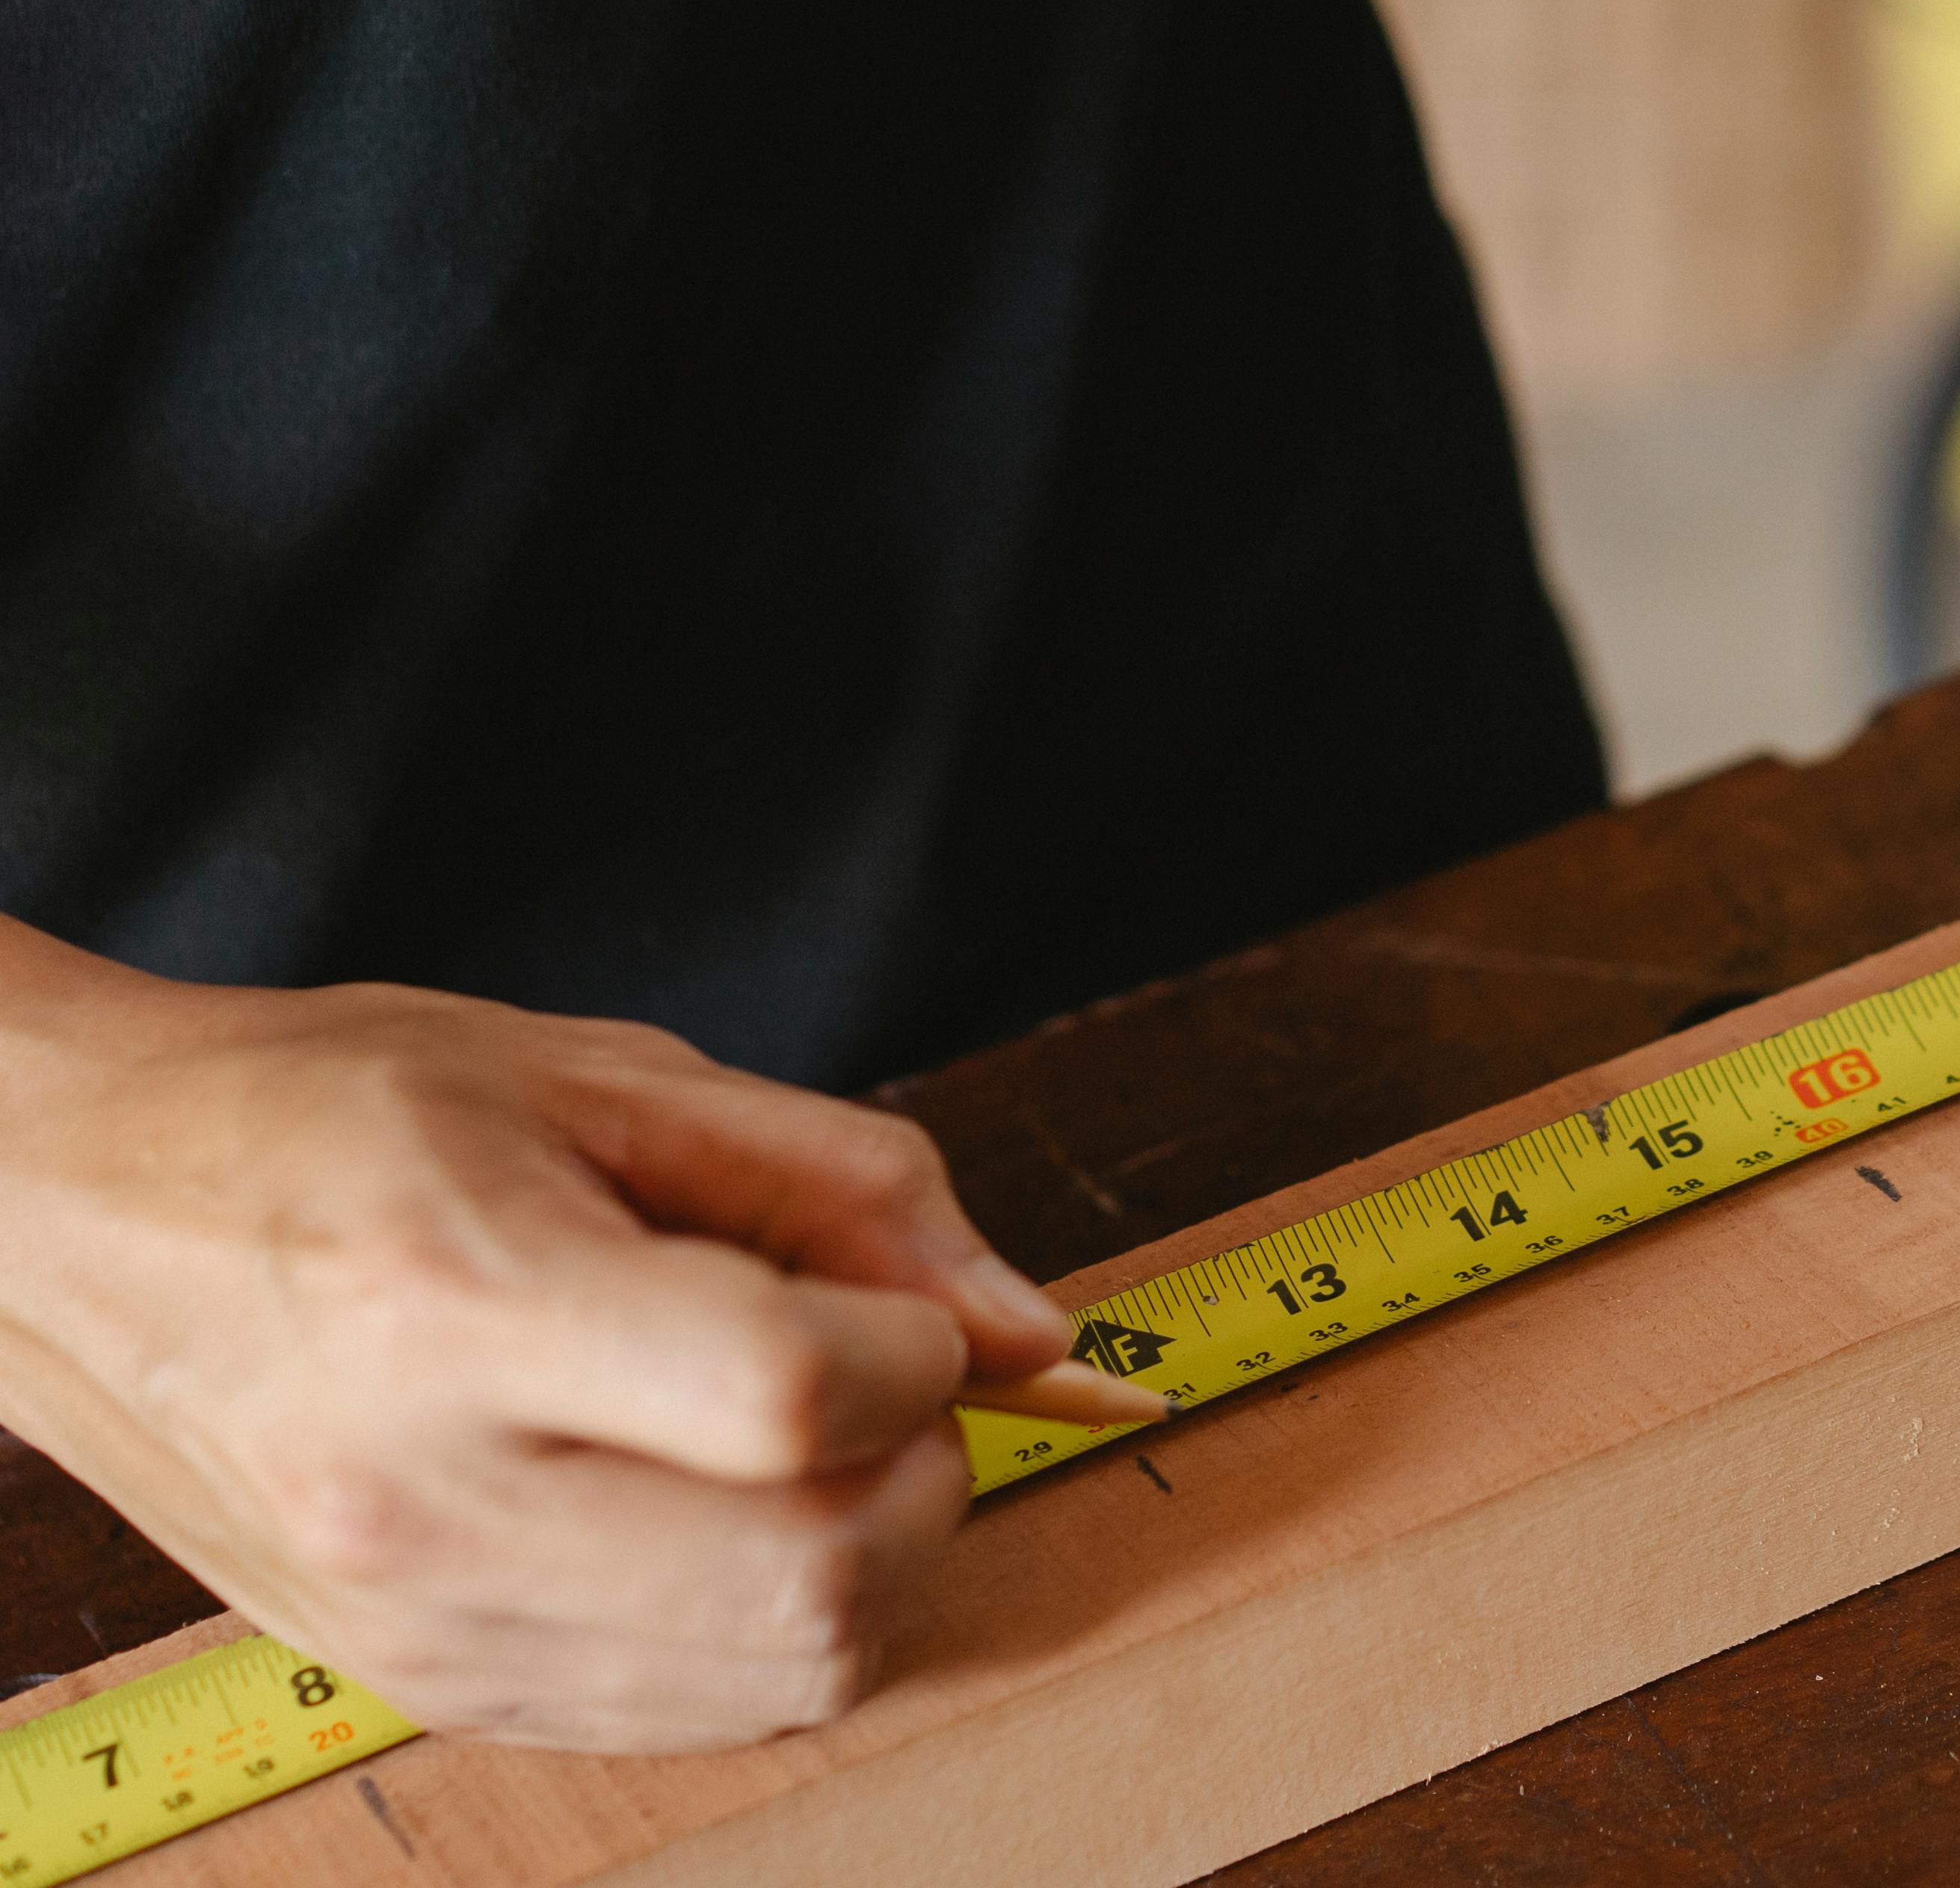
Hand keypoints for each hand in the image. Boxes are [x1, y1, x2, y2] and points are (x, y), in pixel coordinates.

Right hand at [0, 928, 1087, 1751]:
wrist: (70, 1219)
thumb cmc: (325, 1116)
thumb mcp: (604, 1078)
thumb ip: (852, 1192)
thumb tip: (1030, 1328)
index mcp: (464, 1306)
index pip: (797, 1398)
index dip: (913, 1350)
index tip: (892, 1306)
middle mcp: (433, 1498)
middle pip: (819, 1572)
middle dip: (920, 1470)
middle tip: (864, 1377)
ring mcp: (427, 1619)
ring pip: (791, 1671)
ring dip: (867, 1557)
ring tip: (787, 1443)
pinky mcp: (434, 1684)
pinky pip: (704, 1714)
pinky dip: (778, 1624)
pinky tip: (722, 1513)